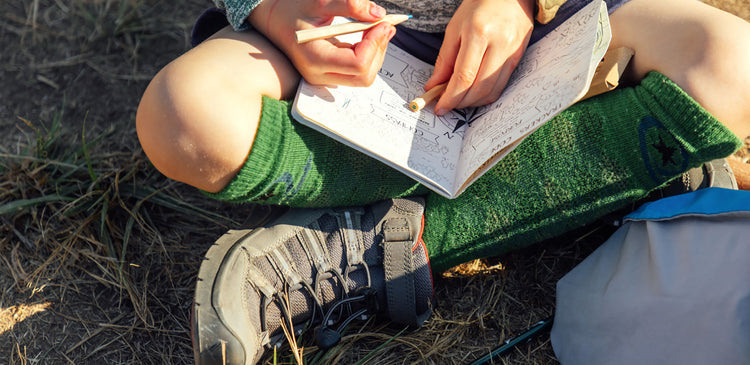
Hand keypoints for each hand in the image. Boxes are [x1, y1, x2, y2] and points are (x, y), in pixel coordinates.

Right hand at [249, 0, 395, 86]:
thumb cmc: (293, 9)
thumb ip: (349, 4)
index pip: (357, 63)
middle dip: (379, 50)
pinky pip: (358, 71)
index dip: (375, 44)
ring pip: (364, 76)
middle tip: (384, 25)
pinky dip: (369, 53)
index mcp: (314, 59)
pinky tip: (368, 34)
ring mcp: (325, 77)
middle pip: (364, 75)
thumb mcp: (319, 1)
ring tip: (377, 27)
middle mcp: (319, 74)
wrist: (275, 19)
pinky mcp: (330, 74)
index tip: (382, 23)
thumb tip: (377, 15)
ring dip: (376, 52)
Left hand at [425, 0, 534, 114]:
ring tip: (459, 100)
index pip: (464, 76)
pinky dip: (486, 95)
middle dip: (460, 103)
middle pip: (479, 87)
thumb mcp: (454, 28)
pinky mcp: (519, 57)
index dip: (450, 97)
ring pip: (492, 90)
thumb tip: (434, 86)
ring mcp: (512, 52)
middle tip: (447, 105)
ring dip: (473, 102)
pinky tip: (474, 94)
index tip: (439, 107)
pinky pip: (502, 85)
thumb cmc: (479, 7)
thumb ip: (444, 59)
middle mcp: (499, 44)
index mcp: (478, 33)